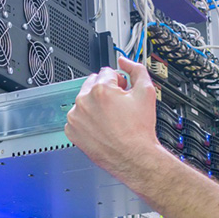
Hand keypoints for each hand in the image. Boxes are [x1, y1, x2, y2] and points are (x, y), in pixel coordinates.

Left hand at [64, 57, 164, 179]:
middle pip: (93, 85)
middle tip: (119, 107)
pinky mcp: (71, 131)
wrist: (133, 157)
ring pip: (84, 101)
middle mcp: (83, 101)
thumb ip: (136, 69)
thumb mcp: (146, 92)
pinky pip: (77, 118)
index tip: (123, 93)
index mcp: (100, 89)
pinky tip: (101, 127)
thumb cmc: (139, 130)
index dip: (118, 82)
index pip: (106, 72)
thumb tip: (124, 60)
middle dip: (105, 92)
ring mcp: (75, 117)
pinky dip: (87, 120)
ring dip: (95, 106)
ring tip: (111, 119)